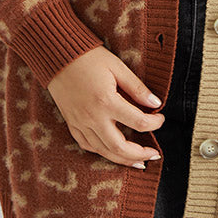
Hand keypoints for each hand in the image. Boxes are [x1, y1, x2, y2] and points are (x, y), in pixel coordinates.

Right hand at [47, 46, 164, 168]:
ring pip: (103, 151)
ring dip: (123, 160)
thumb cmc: (89, 57)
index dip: (154, 123)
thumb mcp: (117, 67)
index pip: (138, 122)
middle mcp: (92, 117)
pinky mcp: (71, 123)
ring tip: (138, 162)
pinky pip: (87, 145)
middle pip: (120, 147)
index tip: (161, 118)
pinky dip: (102, 152)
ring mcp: (80, 123)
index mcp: (106, 101)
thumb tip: (156, 103)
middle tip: (154, 154)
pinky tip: (112, 152)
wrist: (57, 55)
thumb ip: (137, 88)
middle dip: (140, 154)